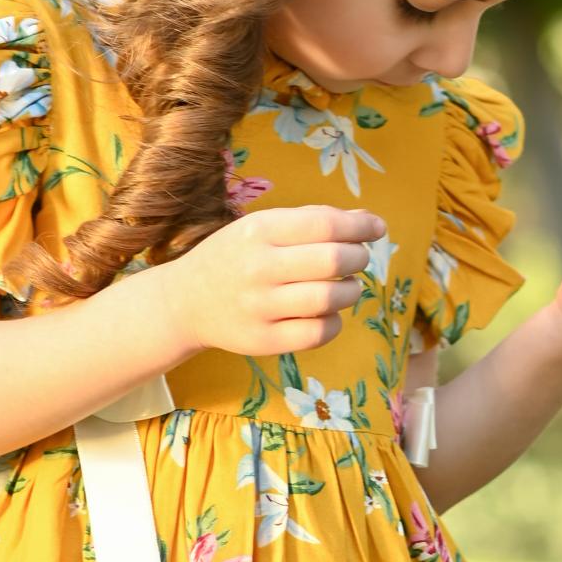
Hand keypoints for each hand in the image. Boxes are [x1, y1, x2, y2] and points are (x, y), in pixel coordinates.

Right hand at [149, 203, 387, 364]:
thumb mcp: (260, 227)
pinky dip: (335, 323)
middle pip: (333, 260)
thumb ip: (310, 221)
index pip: (324, 224)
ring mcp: (260, 307)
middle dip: (358, 257)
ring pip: (330, 298)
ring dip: (351, 290)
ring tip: (345, 286)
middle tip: (357, 259)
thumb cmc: (234, 258)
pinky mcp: (263, 340)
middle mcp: (258, 267)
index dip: (360, 226)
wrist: (185, 302)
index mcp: (258, 231)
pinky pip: (318, 333)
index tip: (376, 228)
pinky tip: (329, 313)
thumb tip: (368, 221)